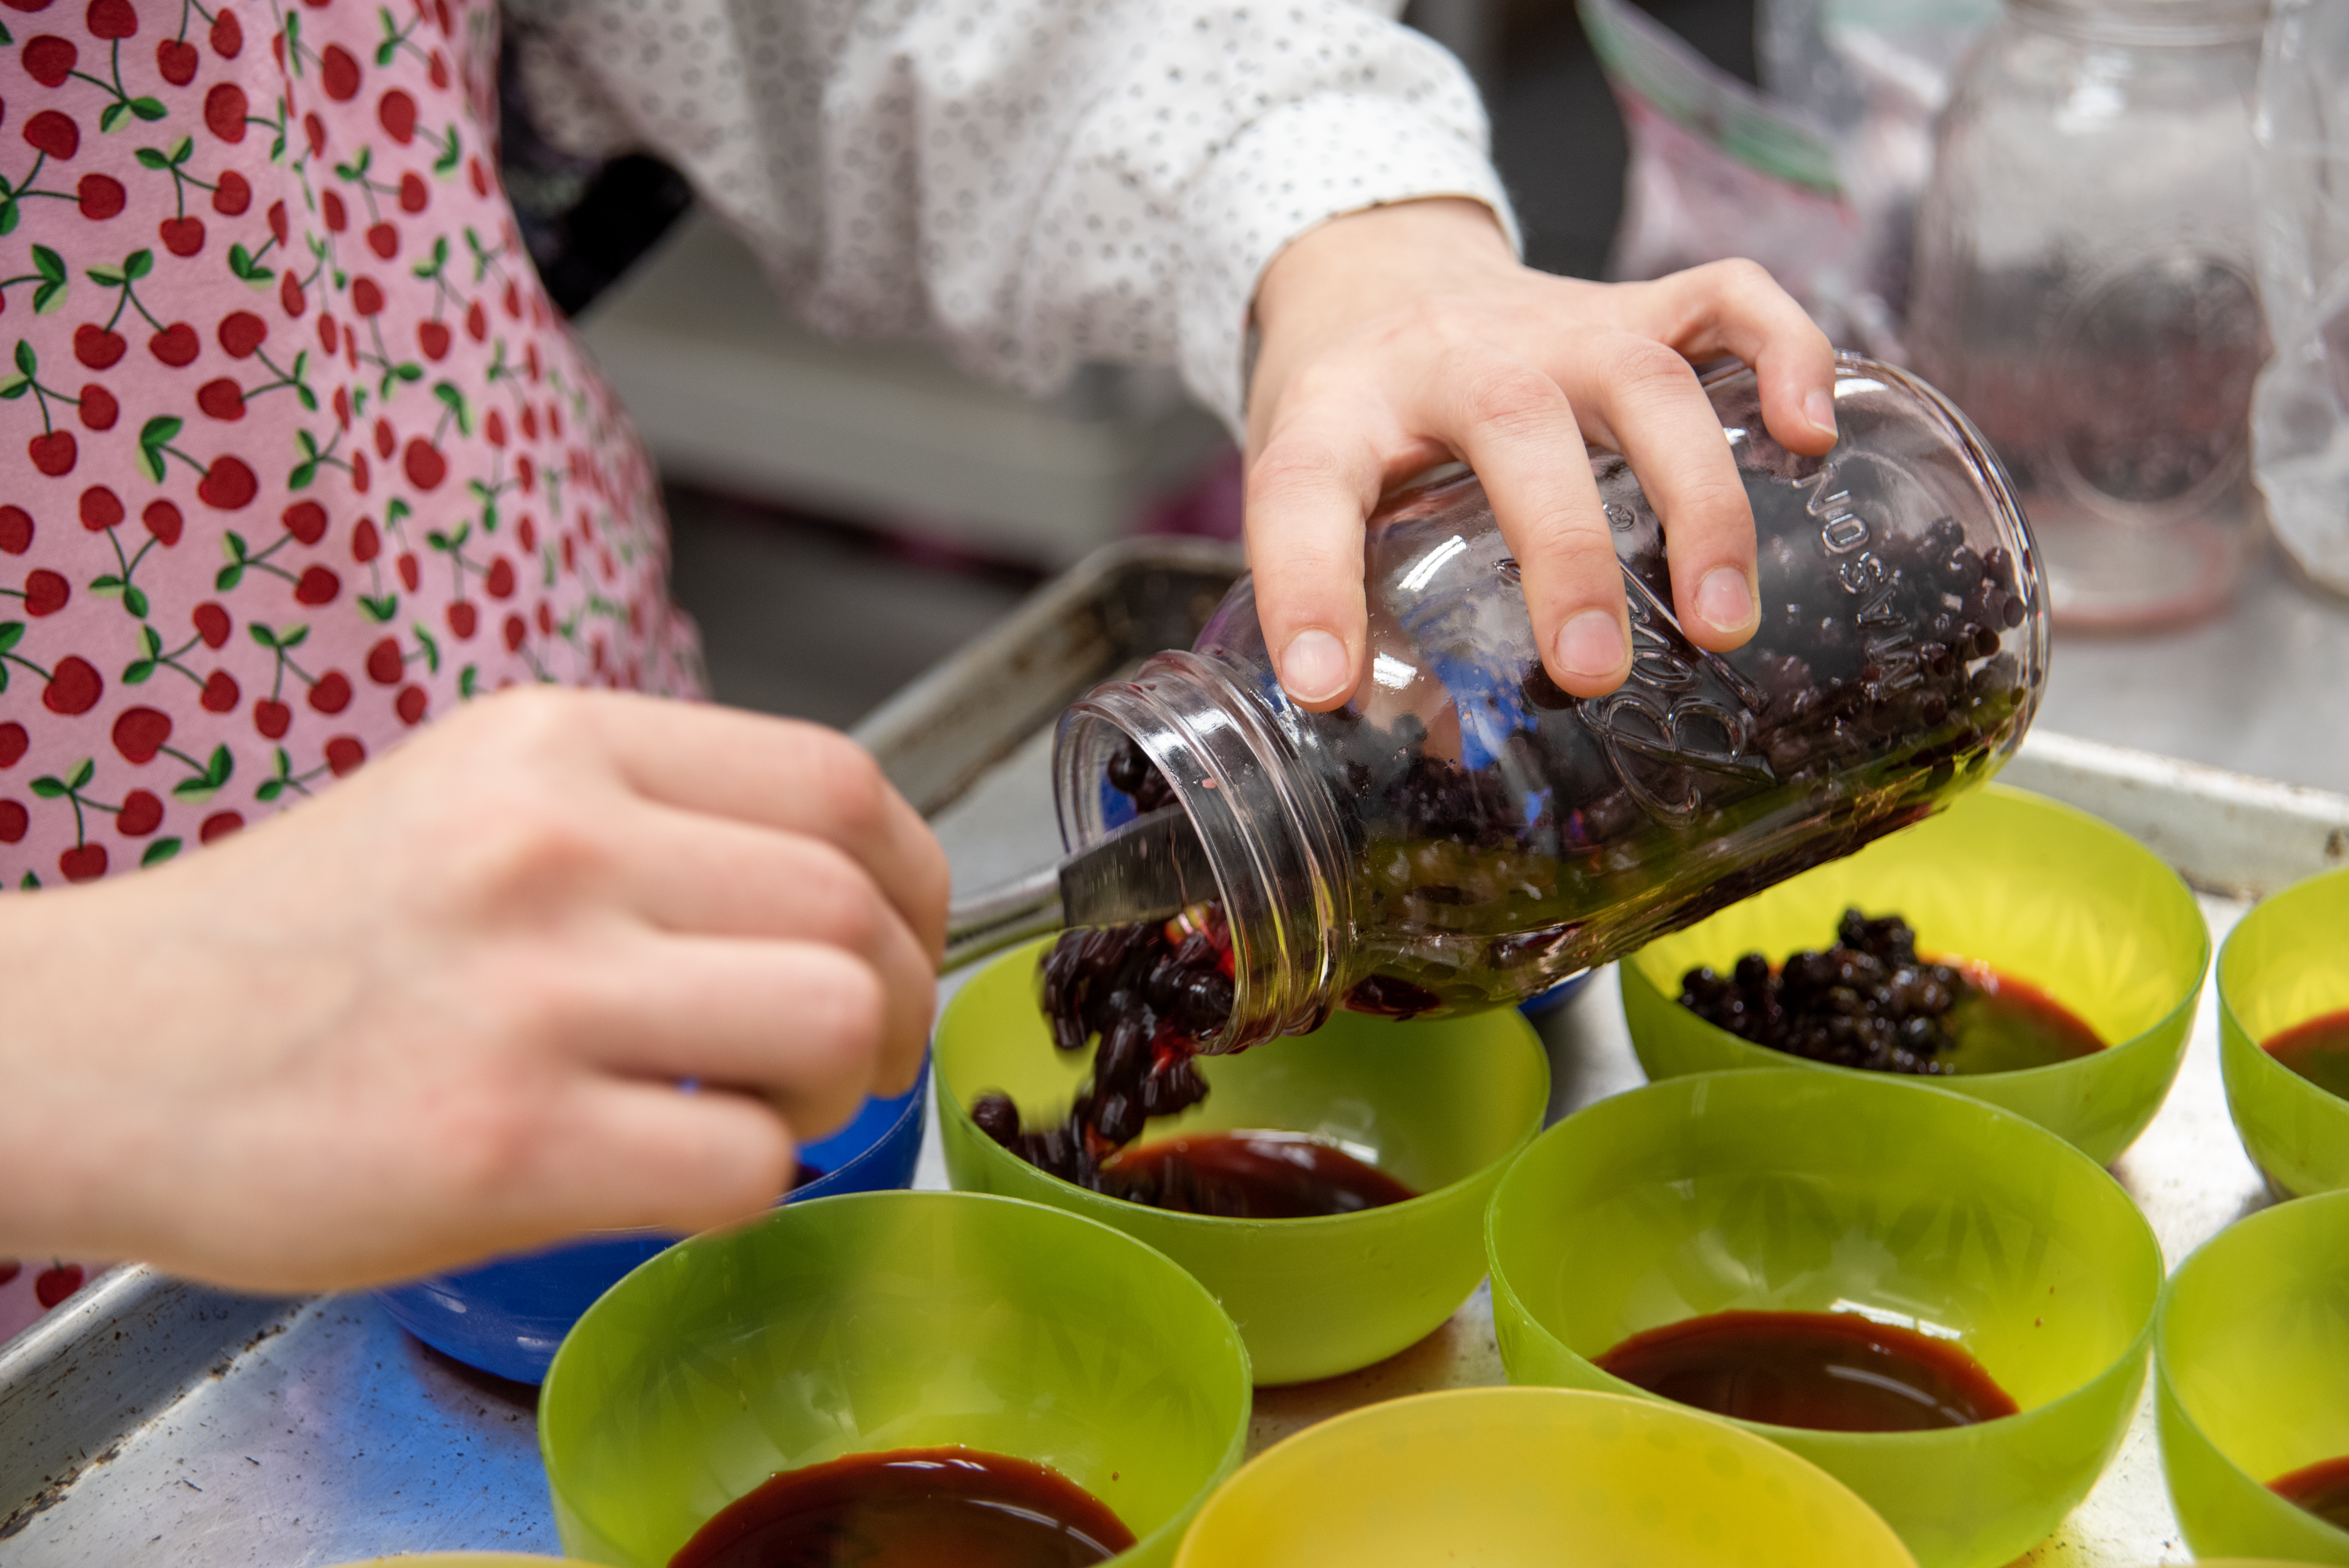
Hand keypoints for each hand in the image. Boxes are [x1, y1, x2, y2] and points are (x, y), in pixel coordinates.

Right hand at [0, 689, 946, 1292]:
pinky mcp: (501, 1146)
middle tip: (847, 1053)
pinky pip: (743, 1166)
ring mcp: (531, 994)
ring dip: (838, 1087)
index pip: (838, 784)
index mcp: (559, 746)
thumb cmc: (300, 941)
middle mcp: (554, 846)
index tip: (899, 937)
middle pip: (852, 907)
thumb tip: (824, 886)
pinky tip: (678, 1173)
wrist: (95, 1049)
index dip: (910, 878)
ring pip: (829, 1021)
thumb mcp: (473, 801)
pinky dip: (750, 1184)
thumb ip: (644, 819)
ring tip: (769, 1108)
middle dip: (893, 999)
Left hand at [1245, 198, 1838, 708]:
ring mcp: (1553, 320)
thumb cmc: (1350, 413)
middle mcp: (1451, 353)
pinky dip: (1784, 352)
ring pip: (1642, 378)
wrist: (1375, 271)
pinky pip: (1724, 301)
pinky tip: (1812, 434)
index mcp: (1336, 409)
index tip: (1328, 686)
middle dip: (1564, 556)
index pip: (1305, 489)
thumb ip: (1356, 608)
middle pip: (1514, 425)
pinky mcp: (1632, 303)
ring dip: (1695, 500)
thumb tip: (1435, 748)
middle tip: (1588, 674)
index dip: (1308, 588)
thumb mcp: (1308, 493)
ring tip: (1721, 621)